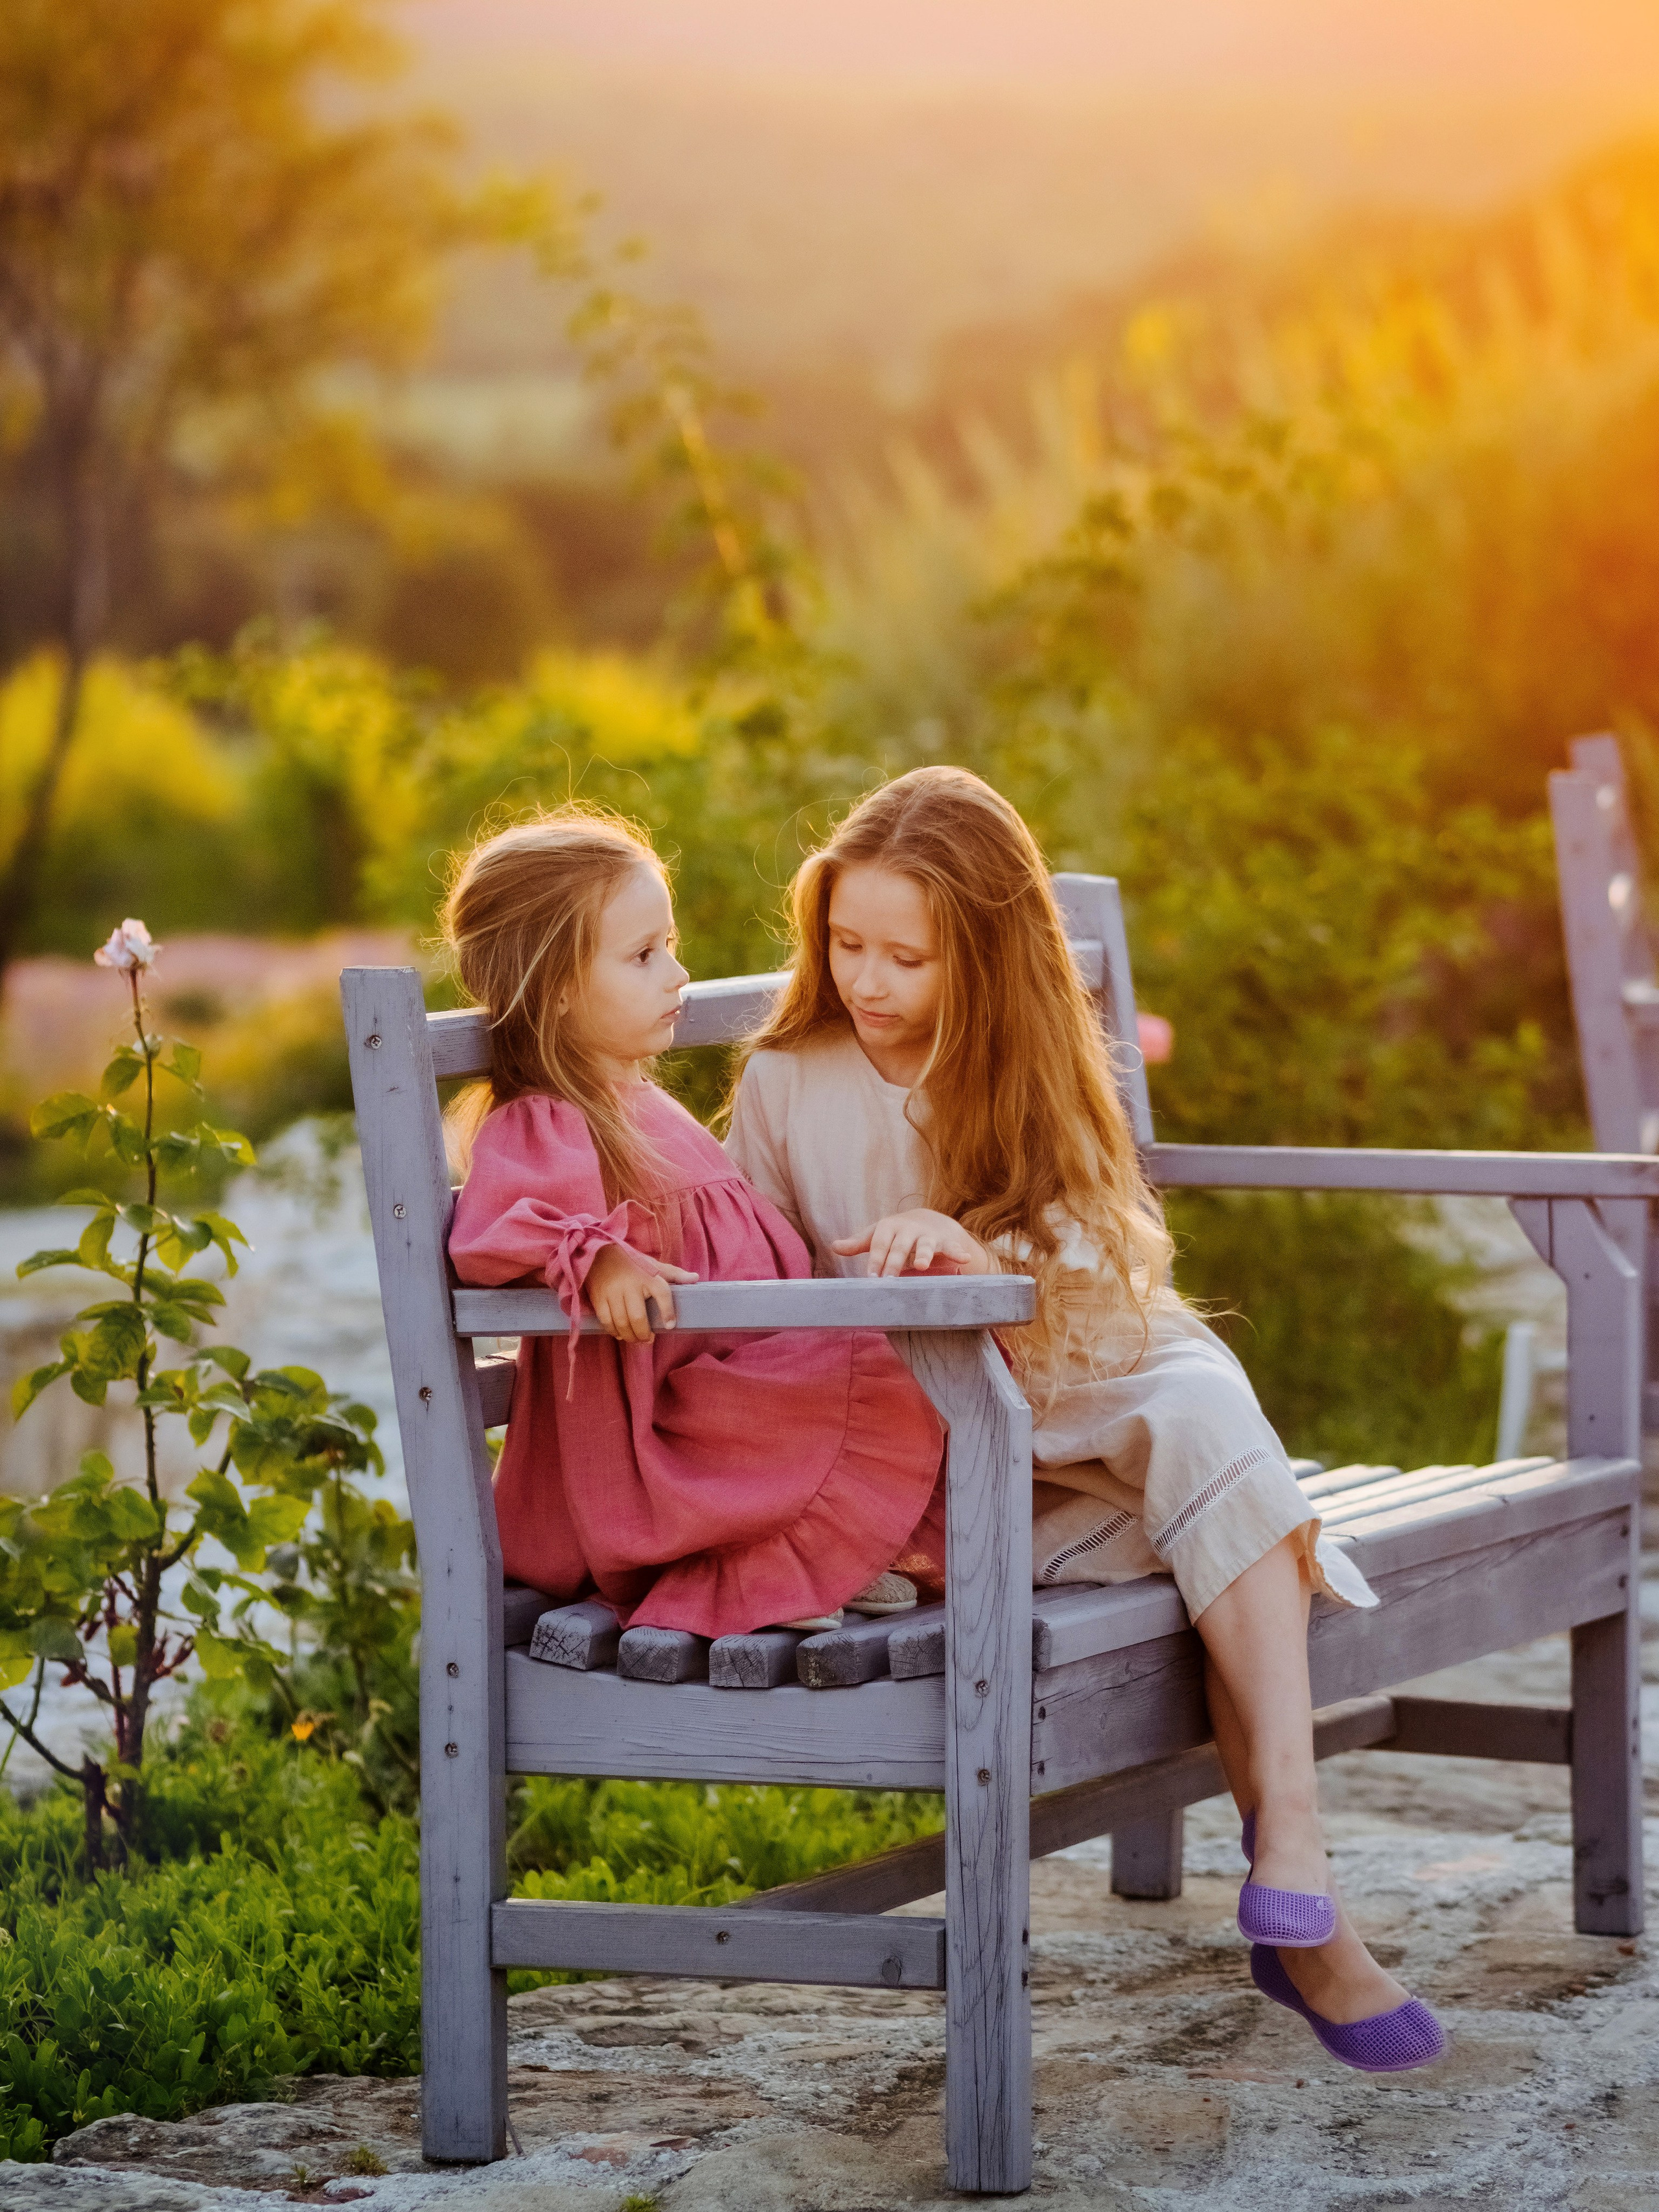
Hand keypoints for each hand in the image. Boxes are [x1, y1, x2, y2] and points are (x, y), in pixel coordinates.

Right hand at [584, 1244, 698, 1341]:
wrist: (600, 1253)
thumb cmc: (632, 1263)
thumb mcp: (653, 1265)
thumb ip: (674, 1274)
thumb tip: (695, 1278)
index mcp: (648, 1276)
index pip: (663, 1293)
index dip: (668, 1311)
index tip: (670, 1325)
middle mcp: (631, 1284)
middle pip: (638, 1317)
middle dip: (643, 1334)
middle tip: (648, 1340)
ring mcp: (613, 1291)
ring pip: (622, 1322)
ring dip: (630, 1336)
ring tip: (636, 1340)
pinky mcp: (599, 1297)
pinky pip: (607, 1320)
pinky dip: (614, 1331)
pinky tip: (620, 1335)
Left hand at [830, 1209, 993, 1278]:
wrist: (928, 1220)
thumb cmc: (896, 1233)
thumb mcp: (878, 1235)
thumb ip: (859, 1243)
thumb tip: (834, 1246)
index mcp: (889, 1227)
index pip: (879, 1244)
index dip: (875, 1260)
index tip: (870, 1277)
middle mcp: (908, 1229)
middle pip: (900, 1247)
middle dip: (895, 1262)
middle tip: (889, 1280)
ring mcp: (928, 1234)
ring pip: (925, 1245)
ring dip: (924, 1254)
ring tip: (922, 1265)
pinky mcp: (945, 1241)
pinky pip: (952, 1247)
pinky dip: (958, 1252)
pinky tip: (964, 1259)